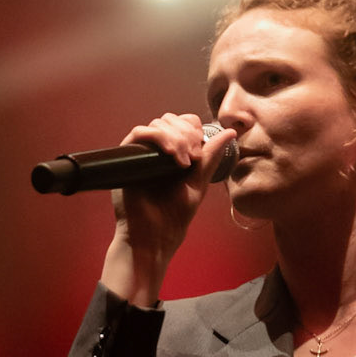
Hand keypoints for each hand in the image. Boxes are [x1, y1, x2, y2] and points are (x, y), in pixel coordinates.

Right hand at [102, 114, 235, 305]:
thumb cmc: (174, 216)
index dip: (193, 128)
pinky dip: (158, 138)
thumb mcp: (198, 183)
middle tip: (193, 157)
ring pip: (157, 124)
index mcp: (172, 155)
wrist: (154, 236)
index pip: (182, 124)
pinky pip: (138, 133)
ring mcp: (140, 154)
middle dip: (187, 133)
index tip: (200, 150)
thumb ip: (210, 157)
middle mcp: (155, 151)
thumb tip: (229, 133)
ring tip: (184, 162)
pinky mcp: (126, 158)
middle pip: (170, 120)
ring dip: (176, 137)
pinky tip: (171, 156)